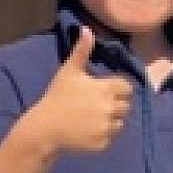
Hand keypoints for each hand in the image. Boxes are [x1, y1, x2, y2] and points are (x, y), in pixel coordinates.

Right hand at [24, 26, 132, 157]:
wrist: (45, 128)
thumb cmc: (57, 97)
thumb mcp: (69, 71)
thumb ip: (82, 51)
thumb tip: (87, 29)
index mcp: (107, 89)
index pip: (127, 88)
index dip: (118, 89)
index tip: (104, 91)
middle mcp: (111, 109)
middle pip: (125, 106)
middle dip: (115, 105)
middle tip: (96, 106)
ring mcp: (107, 128)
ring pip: (120, 123)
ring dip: (111, 120)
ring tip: (92, 119)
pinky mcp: (103, 144)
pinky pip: (110, 138)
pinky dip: (102, 135)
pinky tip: (87, 131)